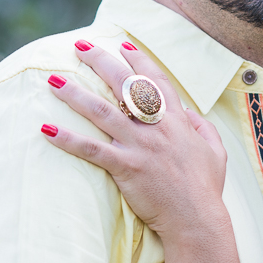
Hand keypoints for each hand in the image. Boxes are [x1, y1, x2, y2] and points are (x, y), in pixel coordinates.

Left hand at [41, 40, 227, 237]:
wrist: (197, 219)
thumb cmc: (206, 188)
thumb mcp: (216, 152)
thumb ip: (203, 129)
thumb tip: (191, 115)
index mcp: (177, 121)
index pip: (155, 80)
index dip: (138, 59)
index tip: (122, 43)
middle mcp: (156, 127)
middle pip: (124, 85)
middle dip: (100, 61)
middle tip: (79, 46)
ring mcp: (140, 146)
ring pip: (102, 111)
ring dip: (75, 94)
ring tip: (54, 80)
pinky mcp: (126, 167)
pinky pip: (91, 149)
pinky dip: (68, 139)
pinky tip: (47, 129)